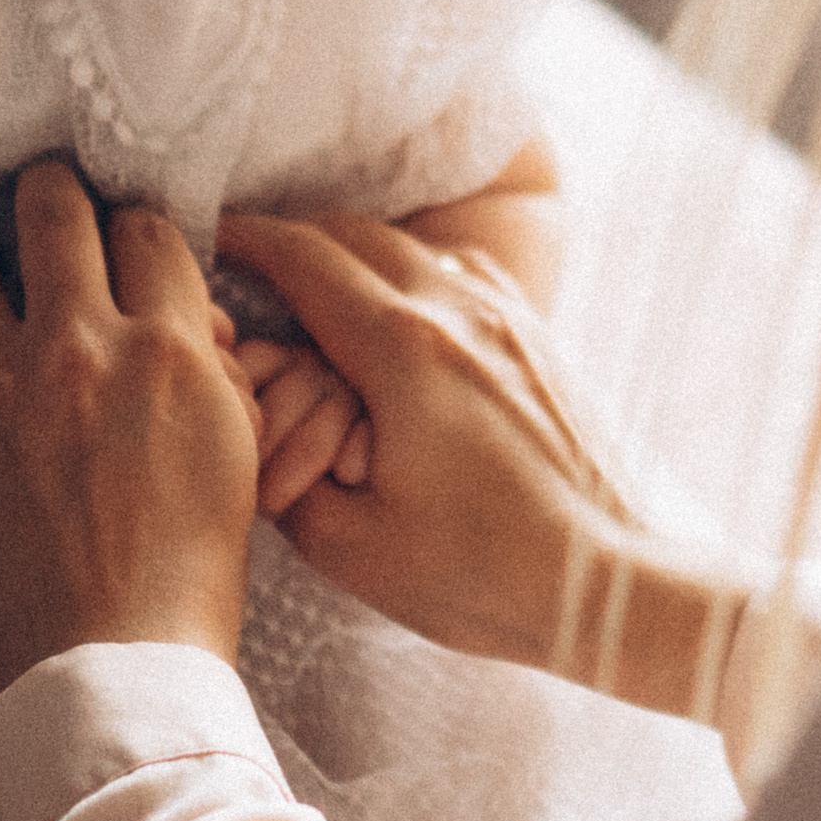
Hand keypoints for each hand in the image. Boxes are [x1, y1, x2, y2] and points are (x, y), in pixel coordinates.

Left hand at [0, 162, 262, 700]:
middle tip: (44, 199)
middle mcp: (78, 350)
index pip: (148, 231)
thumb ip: (208, 365)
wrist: (107, 668)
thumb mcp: (234, 450)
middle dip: (49, 195)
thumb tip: (182, 316)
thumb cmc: (186, 574)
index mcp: (168, 353)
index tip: (121, 233)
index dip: (136, 226)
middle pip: (52, 213)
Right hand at [215, 213, 632, 673]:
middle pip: (357, 236)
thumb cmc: (484, 575)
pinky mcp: (541, 340)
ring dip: (357, 255)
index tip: (210, 238)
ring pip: (415, 249)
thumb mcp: (349, 546)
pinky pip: (464, 275)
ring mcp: (510, 319)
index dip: (246, 240)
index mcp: (403, 351)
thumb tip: (260, 425)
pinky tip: (400, 315)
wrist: (610, 584)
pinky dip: (415, 275)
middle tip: (250, 262)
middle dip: (295, 240)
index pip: (304, 261)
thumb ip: (283, 475)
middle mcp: (460, 311)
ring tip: (318, 288)